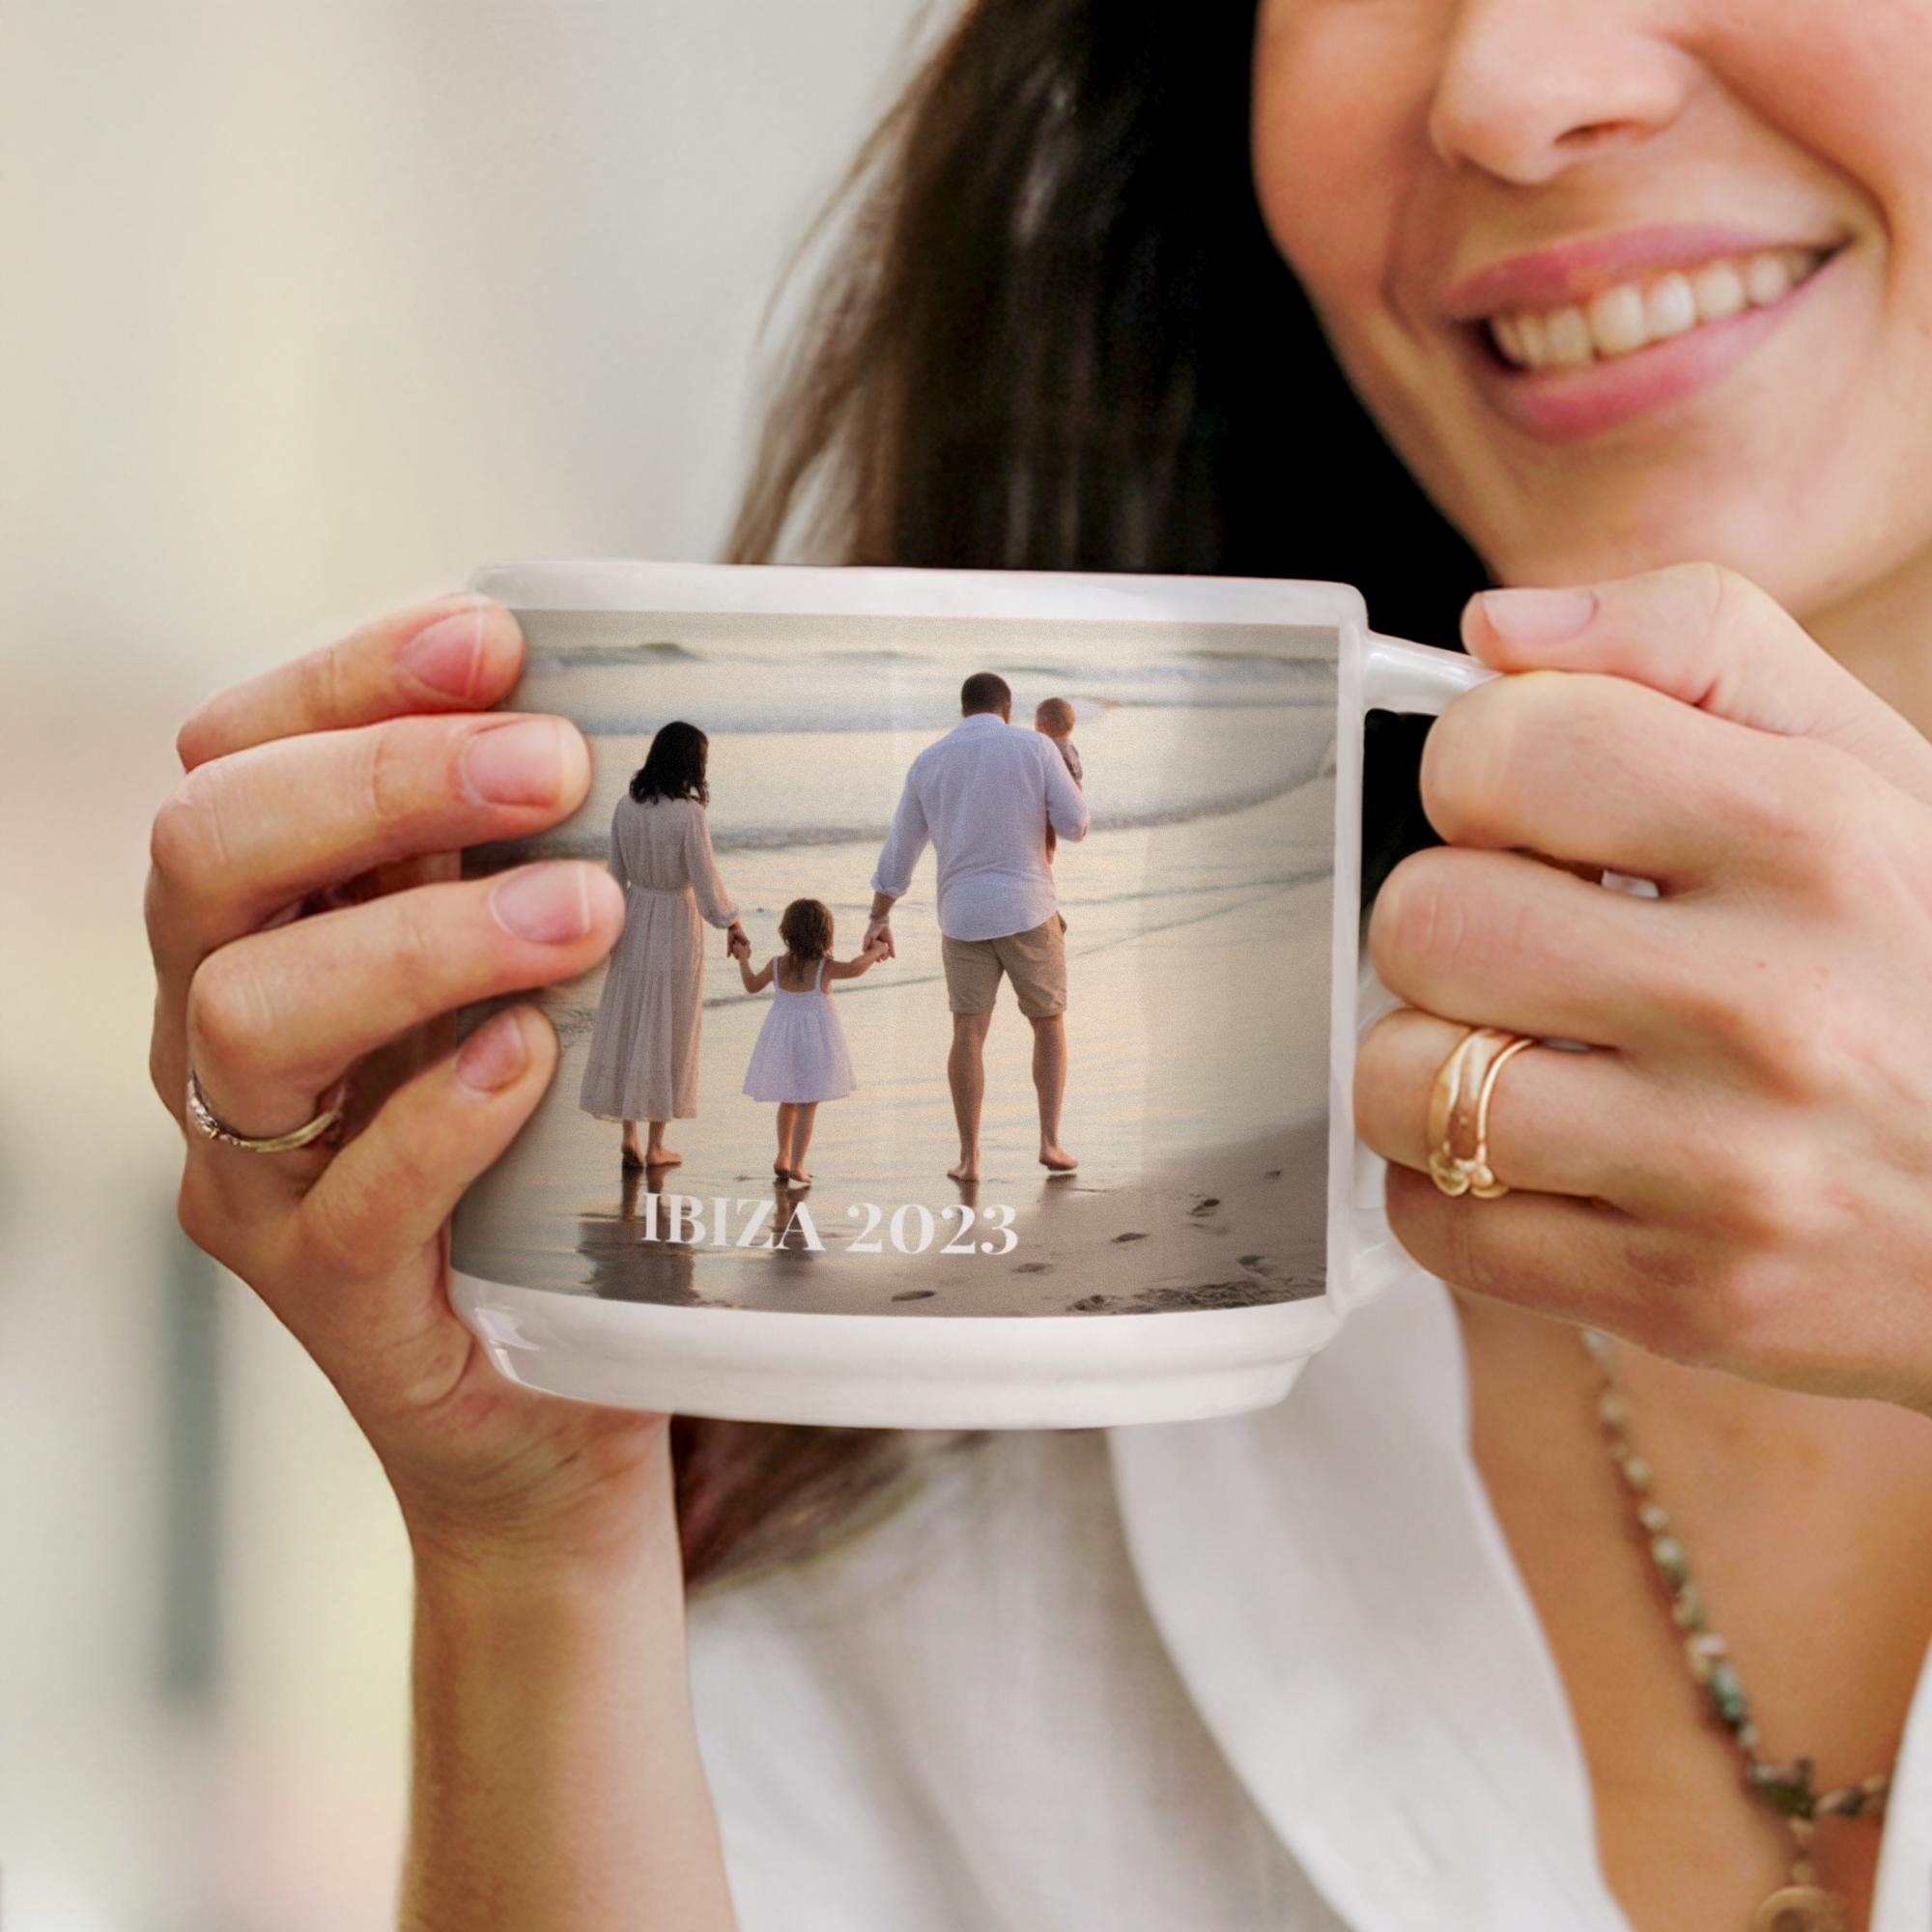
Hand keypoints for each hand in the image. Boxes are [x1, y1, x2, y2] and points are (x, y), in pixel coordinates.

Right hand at [147, 595, 664, 1562]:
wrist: (558, 1390)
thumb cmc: (550, 1153)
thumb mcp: (534, 982)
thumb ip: (537, 862)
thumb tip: (643, 717)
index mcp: (269, 923)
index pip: (240, 753)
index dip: (350, 678)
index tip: (496, 638)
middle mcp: (224, 1027)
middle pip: (209, 854)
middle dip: (383, 783)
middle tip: (551, 765)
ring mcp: (258, 1167)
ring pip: (250, 1019)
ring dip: (420, 940)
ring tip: (580, 914)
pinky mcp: (329, 1294)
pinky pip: (342, 1202)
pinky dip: (436, 1118)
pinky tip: (526, 1063)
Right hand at [725, 922, 747, 959]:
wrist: (734, 929)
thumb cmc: (730, 936)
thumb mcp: (729, 944)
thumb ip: (729, 950)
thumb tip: (728, 957)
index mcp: (737, 947)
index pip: (738, 954)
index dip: (737, 957)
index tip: (737, 959)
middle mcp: (741, 946)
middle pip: (743, 954)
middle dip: (743, 958)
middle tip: (743, 961)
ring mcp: (744, 944)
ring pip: (747, 952)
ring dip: (747, 956)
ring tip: (746, 959)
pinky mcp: (747, 942)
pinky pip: (749, 948)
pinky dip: (748, 952)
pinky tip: (748, 955)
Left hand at [863, 917, 894, 959]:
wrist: (881, 923)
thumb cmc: (886, 931)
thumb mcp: (890, 942)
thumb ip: (891, 950)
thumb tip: (894, 958)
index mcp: (878, 944)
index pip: (877, 953)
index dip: (879, 958)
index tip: (881, 961)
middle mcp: (872, 944)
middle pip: (872, 954)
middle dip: (875, 958)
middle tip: (878, 961)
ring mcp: (869, 943)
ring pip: (867, 953)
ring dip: (870, 957)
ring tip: (876, 959)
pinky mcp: (866, 940)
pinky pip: (864, 949)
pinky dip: (867, 953)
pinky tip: (871, 955)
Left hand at [1353, 563, 1931, 1410]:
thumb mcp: (1881, 771)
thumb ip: (1695, 646)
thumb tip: (1496, 630)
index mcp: (1816, 834)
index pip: (1501, 748)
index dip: (1477, 771)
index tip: (1522, 811)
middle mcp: (1767, 1003)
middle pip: (1424, 918)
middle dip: (1446, 923)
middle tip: (1525, 946)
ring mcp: (1725, 1168)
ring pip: (1403, 1081)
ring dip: (1433, 1064)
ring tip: (1527, 1056)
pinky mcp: (1686, 1298)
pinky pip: (1436, 1222)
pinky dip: (1453, 1188)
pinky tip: (1543, 1159)